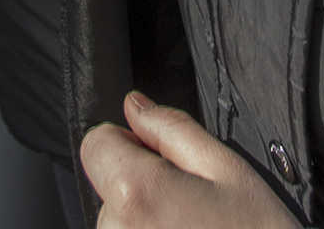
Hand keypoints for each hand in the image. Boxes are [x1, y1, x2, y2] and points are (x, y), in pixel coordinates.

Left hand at [82, 94, 300, 228]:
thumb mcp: (227, 170)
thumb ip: (172, 131)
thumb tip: (134, 106)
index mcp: (137, 193)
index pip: (96, 144)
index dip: (130, 143)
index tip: (162, 160)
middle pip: (108, 187)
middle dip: (142, 188)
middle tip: (192, 209)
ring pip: (116, 224)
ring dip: (144, 224)